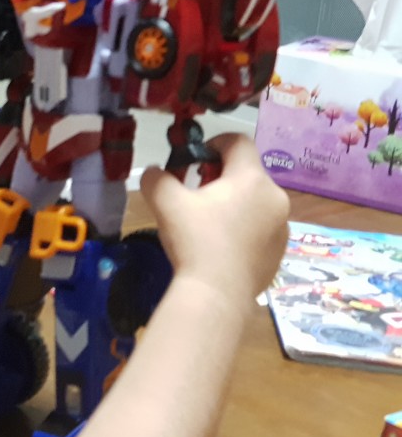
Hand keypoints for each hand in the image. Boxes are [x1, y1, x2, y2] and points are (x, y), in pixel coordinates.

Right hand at [140, 133, 289, 301]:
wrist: (218, 294)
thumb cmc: (195, 241)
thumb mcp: (166, 203)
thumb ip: (157, 179)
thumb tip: (154, 172)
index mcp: (251, 178)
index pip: (238, 142)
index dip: (214, 143)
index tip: (196, 160)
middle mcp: (275, 197)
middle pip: (247, 173)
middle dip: (221, 178)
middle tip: (196, 195)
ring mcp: (282, 226)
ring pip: (256, 202)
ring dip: (234, 204)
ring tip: (209, 225)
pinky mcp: (281, 251)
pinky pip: (262, 228)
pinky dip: (244, 230)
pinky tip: (222, 248)